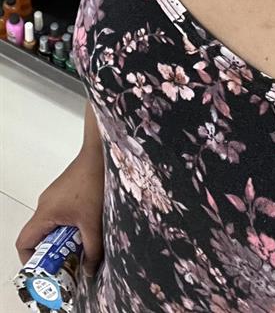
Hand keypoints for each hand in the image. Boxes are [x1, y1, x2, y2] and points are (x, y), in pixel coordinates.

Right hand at [16, 148, 103, 276]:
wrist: (101, 153)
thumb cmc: (94, 180)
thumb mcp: (94, 222)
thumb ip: (92, 250)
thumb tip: (90, 271)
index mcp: (45, 212)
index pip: (24, 243)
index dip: (31, 261)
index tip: (48, 270)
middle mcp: (45, 204)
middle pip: (39, 237)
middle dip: (53, 253)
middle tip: (70, 261)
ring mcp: (54, 197)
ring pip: (52, 226)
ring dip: (64, 239)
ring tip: (83, 243)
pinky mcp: (65, 192)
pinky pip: (60, 215)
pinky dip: (70, 225)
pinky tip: (88, 225)